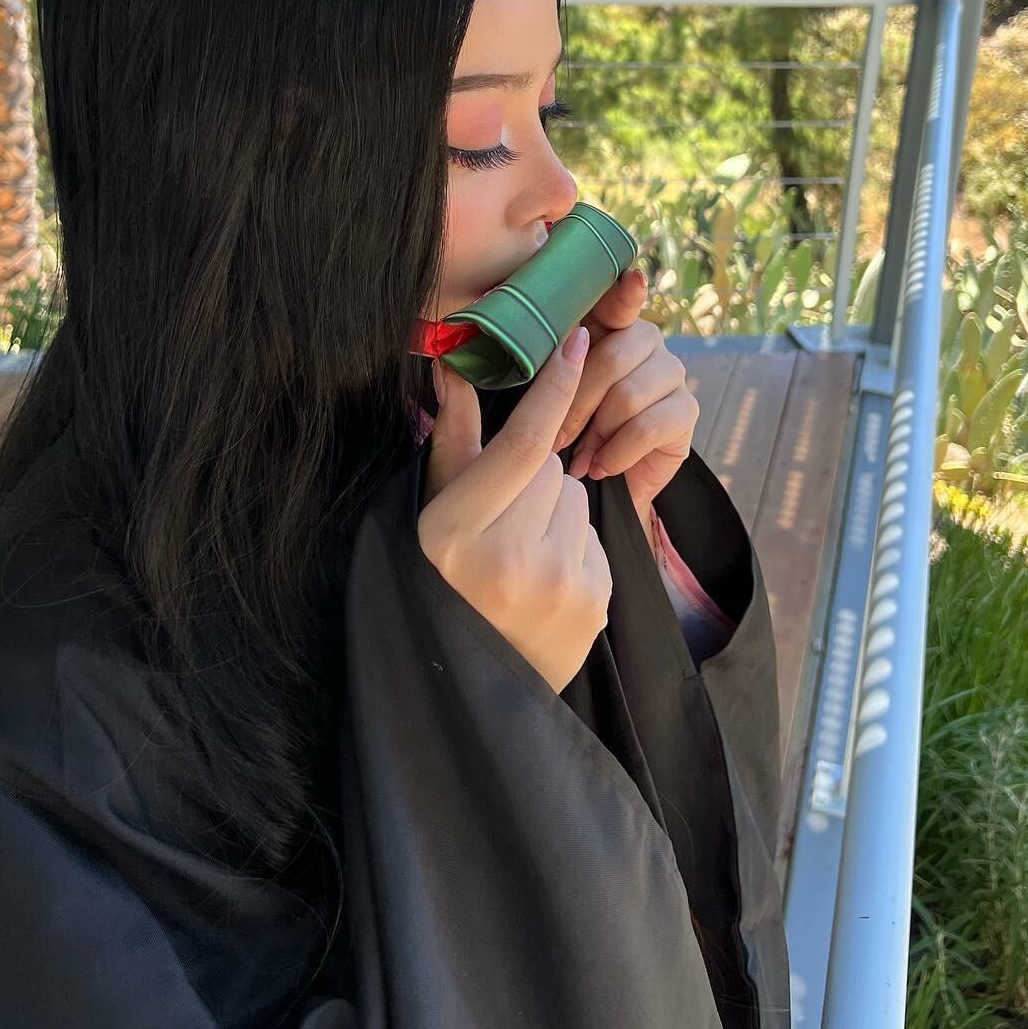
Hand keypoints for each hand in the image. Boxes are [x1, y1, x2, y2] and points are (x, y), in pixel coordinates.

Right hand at [419, 324, 612, 693]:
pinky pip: (595, 538)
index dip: (553, 387)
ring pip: (577, 499)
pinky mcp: (594, 605)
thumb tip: (451, 366)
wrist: (474, 687)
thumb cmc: (442, 584)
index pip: (524, 443)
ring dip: (555, 513)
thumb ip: (452, 441)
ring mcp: (559, 586)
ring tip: (521, 555)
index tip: (577, 341)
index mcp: (459, 532)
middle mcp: (512, 559)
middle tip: (502, 520)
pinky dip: (574, 547)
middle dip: (534, 479)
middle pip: (551, 469)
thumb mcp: (432, 515)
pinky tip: (544, 580)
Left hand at [551, 266, 699, 521]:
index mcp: (606, 325)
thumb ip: (527, 360)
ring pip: (628, 395)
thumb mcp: (533, 393)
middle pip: (613, 357)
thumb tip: (478, 320)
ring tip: (579, 458)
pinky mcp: (686, 411)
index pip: (619, 298)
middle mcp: (645, 339)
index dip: (625, 291)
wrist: (590, 485)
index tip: (631, 280)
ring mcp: (670, 372)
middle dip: (576, 405)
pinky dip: (616, 453)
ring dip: (595, 435)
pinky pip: (647, 427)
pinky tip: (601, 466)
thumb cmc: (555, 431)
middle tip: (554, 439)